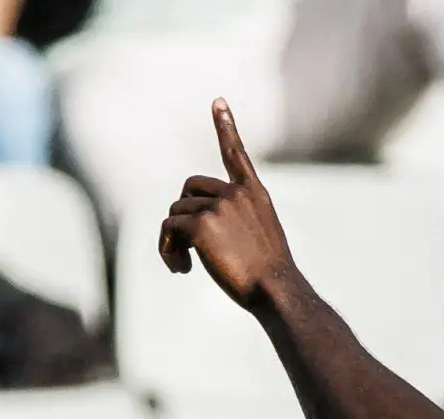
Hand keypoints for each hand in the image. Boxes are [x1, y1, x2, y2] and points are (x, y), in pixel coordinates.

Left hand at [161, 100, 296, 311]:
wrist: (276, 291)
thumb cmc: (270, 279)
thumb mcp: (261, 241)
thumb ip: (234, 223)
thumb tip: (193, 227)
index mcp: (255, 195)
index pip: (236, 154)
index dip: (226, 127)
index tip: (218, 101)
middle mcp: (236, 194)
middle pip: (189, 189)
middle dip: (182, 214)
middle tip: (185, 246)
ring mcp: (219, 206)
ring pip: (176, 212)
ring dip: (173, 240)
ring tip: (185, 265)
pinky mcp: (201, 224)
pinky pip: (169, 229)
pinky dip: (167, 249)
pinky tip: (181, 269)